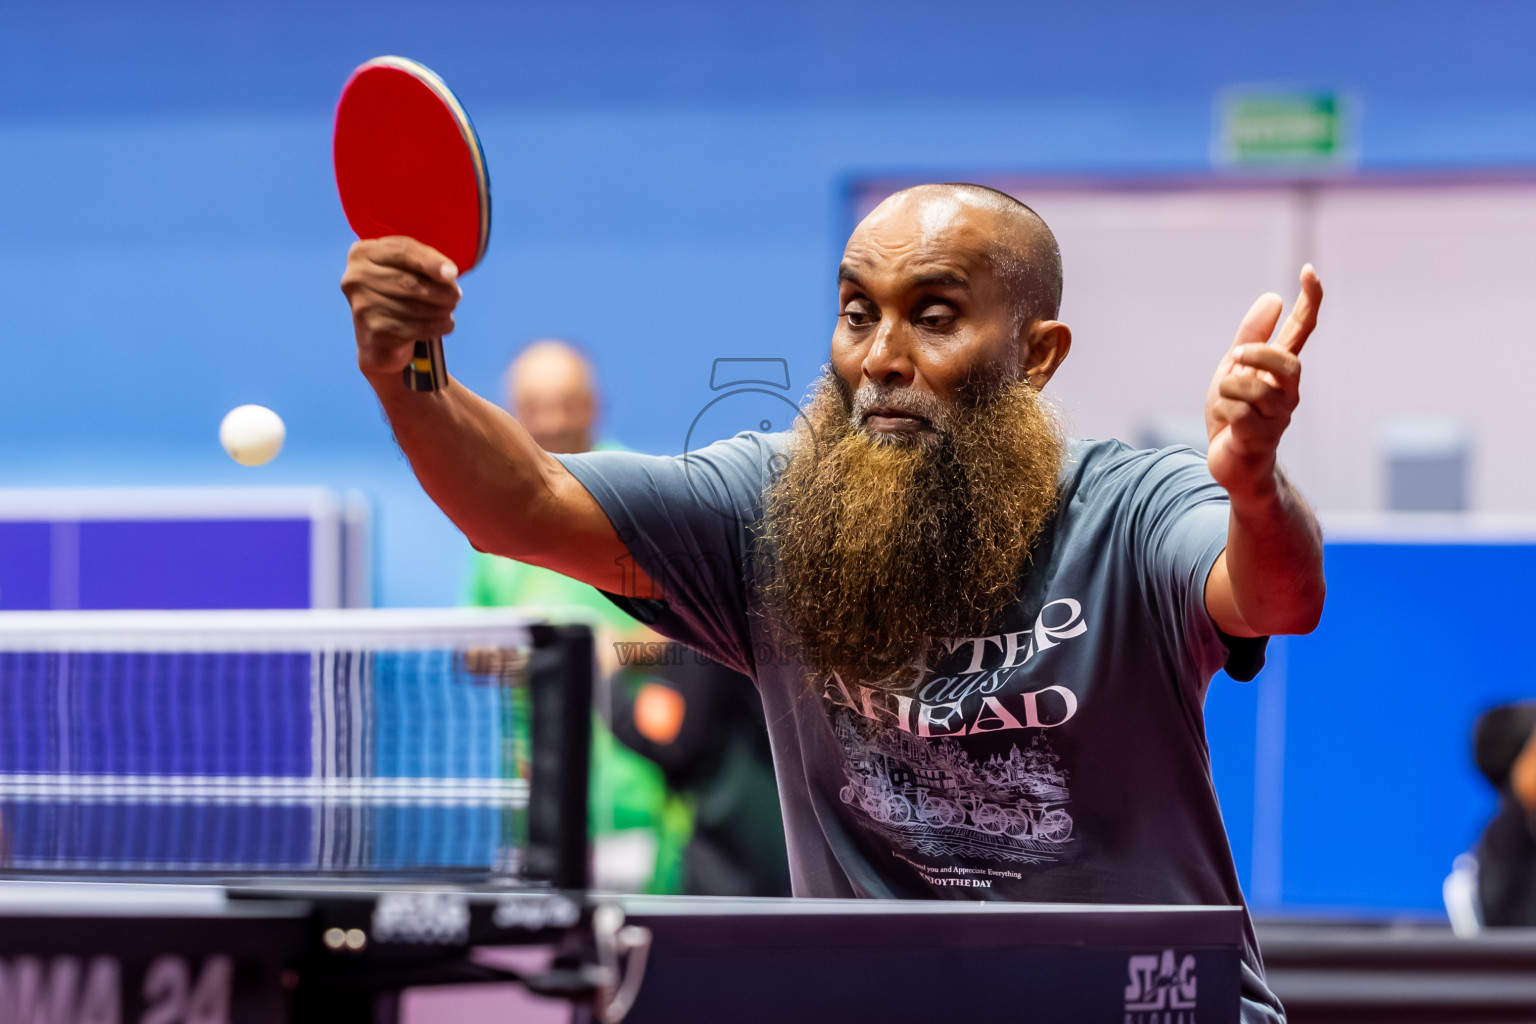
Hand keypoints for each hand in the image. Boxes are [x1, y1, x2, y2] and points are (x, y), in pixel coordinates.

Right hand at [339, 236, 461, 377]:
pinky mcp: (373, 329)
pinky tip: (446, 324)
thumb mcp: (407, 265)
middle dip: (439, 291)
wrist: (378, 332)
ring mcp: (362, 305)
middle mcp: (355, 278)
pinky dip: (436, 326)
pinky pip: (413, 327)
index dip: (431, 262)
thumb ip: (427, 260)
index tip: (454, 273)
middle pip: (408, 282)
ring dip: (440, 310)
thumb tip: (449, 274)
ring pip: (413, 307)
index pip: (401, 252)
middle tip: (456, 296)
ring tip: (450, 309)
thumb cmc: (397, 288)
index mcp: (362, 253)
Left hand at [1205, 265, 1321, 501]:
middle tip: (1236, 356)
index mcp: (1281, 370)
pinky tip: (1227, 423)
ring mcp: (1279, 415)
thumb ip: (1251, 336)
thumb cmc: (1236, 415)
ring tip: (1226, 402)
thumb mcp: (1234, 369)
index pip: (1303, 330)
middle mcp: (1288, 390)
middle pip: (1287, 361)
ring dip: (1229, 389)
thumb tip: (1273, 297)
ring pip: (1253, 388)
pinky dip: (1224, 411)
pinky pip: (1238, 412)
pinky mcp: (1263, 437)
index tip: (1309, 270)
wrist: (1231, 462)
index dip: (1308, 301)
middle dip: (1259, 355)